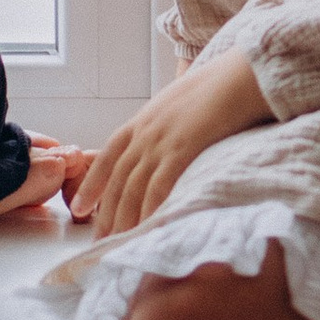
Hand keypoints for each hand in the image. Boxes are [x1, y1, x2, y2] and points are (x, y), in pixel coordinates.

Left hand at [67, 48, 271, 238]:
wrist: (240, 75)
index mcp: (143, 119)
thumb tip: (168, 142)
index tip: (79, 207)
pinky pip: (160, 185)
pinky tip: (146, 228)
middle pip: (118, 179)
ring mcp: (162, 140)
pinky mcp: (182, 149)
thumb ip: (167, 123)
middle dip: (106, 212)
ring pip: (134, 187)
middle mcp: (146, 131)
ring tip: (118, 245)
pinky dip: (150, 209)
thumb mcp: (181, 102)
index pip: (108, 156)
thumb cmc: (219, 87)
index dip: (92, 184)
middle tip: (98, 242)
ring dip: (124, 218)